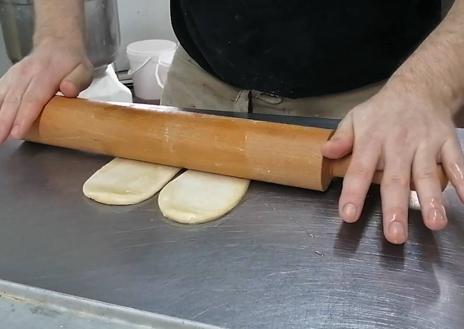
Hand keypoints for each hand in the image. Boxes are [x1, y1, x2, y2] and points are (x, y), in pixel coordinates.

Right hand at [0, 39, 92, 143]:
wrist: (57, 42)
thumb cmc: (72, 62)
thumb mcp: (84, 69)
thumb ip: (77, 80)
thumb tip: (68, 90)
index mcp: (46, 74)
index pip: (33, 98)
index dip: (24, 116)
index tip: (17, 132)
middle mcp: (26, 73)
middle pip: (14, 101)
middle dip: (5, 121)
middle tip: (0, 139)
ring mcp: (15, 74)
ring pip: (2, 97)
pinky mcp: (9, 77)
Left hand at [322, 80, 463, 243]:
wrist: (418, 89)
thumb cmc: (381, 112)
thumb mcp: (355, 118)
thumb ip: (341, 138)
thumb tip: (326, 153)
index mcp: (372, 140)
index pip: (359, 170)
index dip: (354, 193)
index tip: (349, 216)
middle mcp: (398, 144)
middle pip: (396, 180)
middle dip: (396, 209)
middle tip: (395, 235)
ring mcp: (425, 144)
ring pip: (427, 175)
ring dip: (432, 200)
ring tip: (434, 224)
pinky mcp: (447, 142)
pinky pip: (457, 163)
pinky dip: (463, 180)